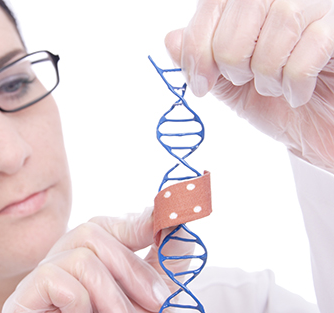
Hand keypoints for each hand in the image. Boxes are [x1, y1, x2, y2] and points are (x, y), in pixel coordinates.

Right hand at [0, 208, 192, 312]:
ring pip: (80, 258)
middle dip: (132, 269)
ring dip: (113, 299)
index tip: (166, 223)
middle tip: (159, 304)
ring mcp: (42, 277)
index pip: (106, 225)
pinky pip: (60, 282)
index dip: (136, 222)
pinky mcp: (25, 296)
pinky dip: (82, 311)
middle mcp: (62, 261)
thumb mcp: (151, 300)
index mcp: (88, 258)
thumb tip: (178, 223)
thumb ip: (163, 262)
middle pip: (92, 232)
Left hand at [165, 0, 333, 172]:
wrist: (318, 124)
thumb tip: (171, 39)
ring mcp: (315, 6)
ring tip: (275, 85)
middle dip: (234, 67)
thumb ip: (199, 60)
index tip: (201, 84)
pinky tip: (298, 91)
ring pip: (272, 40)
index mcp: (247, 1)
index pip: (210, 5)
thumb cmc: (273, 100)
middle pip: (235, 26)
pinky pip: (302, 61)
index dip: (197, 50)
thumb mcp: (226, 82)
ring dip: (266, 78)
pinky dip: (293, 86)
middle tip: (248, 80)